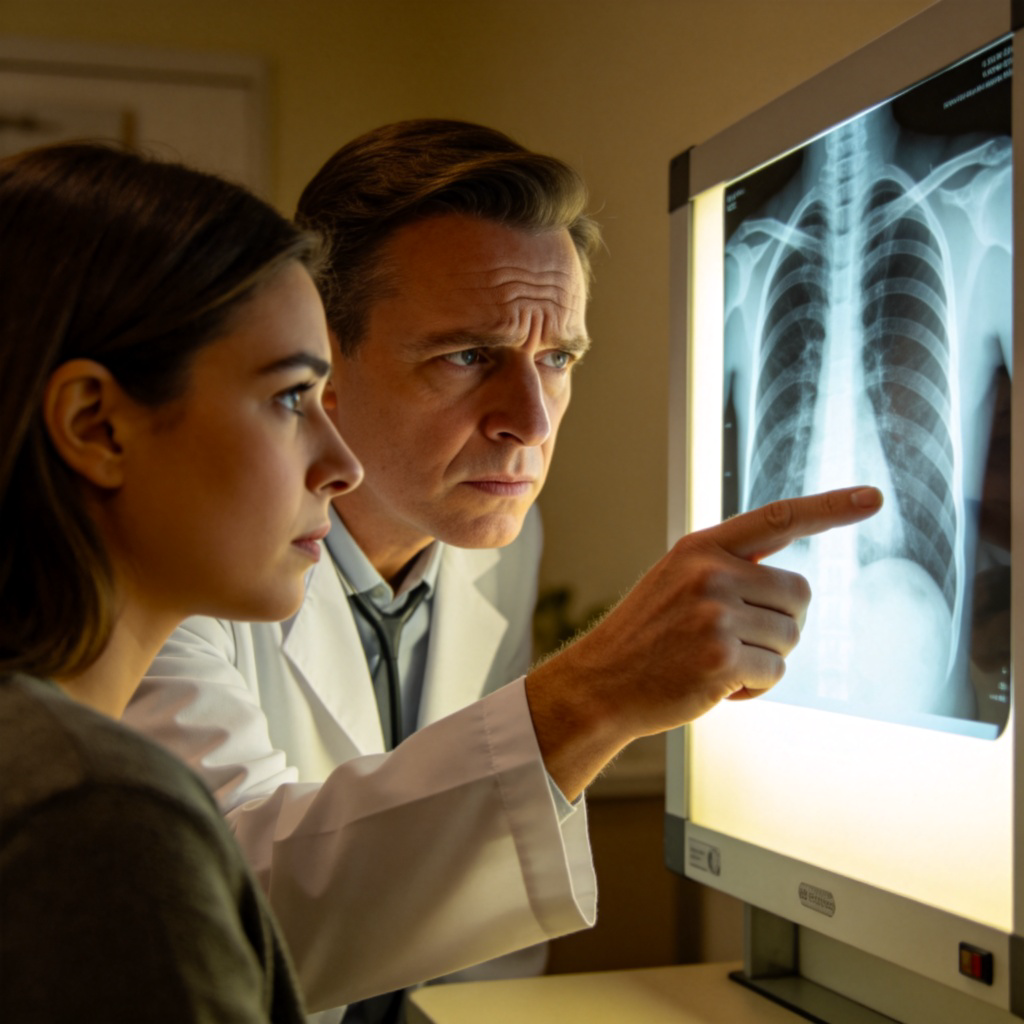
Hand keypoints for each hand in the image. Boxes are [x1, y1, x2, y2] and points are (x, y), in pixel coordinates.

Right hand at [525, 485, 883, 798]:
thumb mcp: (676, 582)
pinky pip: (777, 672)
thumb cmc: (647, 636)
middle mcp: (710, 572)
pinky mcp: (722, 657)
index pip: (778, 518)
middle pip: (799, 594)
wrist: (602, 683)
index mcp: (700, 548)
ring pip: (792, 636)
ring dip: (767, 658)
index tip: (873, 498)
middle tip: (736, 640)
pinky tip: (717, 686)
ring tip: (719, 662)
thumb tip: (794, 586)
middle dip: (781, 624)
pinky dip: (756, 686)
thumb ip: (728, 570)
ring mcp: (715, 613)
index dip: (830, 508)